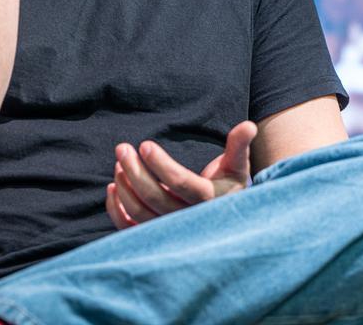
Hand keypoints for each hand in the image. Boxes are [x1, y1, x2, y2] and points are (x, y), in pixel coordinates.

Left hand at [105, 121, 257, 229]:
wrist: (225, 220)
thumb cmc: (228, 186)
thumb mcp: (237, 166)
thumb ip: (239, 145)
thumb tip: (249, 125)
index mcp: (208, 199)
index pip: (180, 182)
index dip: (160, 164)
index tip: (145, 144)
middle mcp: (188, 219)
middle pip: (155, 198)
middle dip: (134, 171)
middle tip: (122, 148)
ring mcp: (170, 232)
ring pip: (140, 214)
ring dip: (125, 187)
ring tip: (119, 163)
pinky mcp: (155, 238)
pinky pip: (130, 229)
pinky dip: (117, 210)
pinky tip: (113, 186)